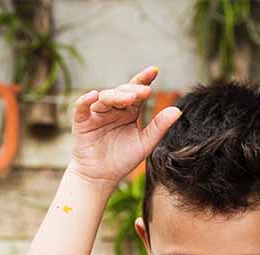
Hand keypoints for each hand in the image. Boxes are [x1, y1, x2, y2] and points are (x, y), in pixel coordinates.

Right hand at [69, 66, 180, 186]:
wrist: (100, 178)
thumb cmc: (121, 161)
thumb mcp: (145, 144)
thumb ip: (159, 127)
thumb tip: (177, 110)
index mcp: (129, 112)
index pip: (137, 91)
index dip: (144, 79)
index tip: (154, 71)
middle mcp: (113, 109)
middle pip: (121, 92)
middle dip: (132, 90)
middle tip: (144, 93)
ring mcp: (96, 114)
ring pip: (104, 98)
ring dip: (116, 96)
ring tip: (128, 99)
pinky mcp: (81, 122)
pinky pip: (81, 107)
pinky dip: (85, 100)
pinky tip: (93, 95)